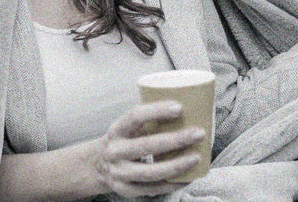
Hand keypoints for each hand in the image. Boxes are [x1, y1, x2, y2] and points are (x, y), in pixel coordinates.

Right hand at [88, 100, 205, 197]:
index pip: (135, 116)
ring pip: (150, 172)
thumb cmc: (124, 140)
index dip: (157, 111)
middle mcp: (115, 151)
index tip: (180, 108)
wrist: (98, 164)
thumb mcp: (128, 127)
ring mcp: (119, 173)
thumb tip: (189, 112)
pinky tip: (187, 178)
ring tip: (196, 158)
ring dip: (176, 166)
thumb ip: (150, 121)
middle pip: (146, 146)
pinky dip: (171, 184)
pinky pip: (151, 189)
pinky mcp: (125, 189)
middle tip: (199, 134)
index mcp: (117, 130)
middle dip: (176, 140)